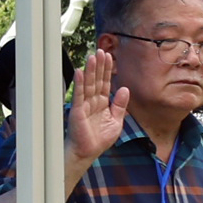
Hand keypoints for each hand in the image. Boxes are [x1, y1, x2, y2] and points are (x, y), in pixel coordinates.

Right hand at [67, 46, 128, 165]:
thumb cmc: (99, 139)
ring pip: (88, 84)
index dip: (107, 70)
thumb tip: (125, 89)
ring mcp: (84, 105)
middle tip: (100, 50)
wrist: (88, 152)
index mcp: (103, 103)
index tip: (109, 56)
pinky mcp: (77, 111)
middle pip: (97, 80)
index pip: (105, 83)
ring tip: (92, 56)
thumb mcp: (117, 121)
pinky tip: (80, 72)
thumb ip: (120, 105)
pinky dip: (79, 84)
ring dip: (90, 70)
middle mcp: (93, 102)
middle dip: (99, 66)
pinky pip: (79, 95)